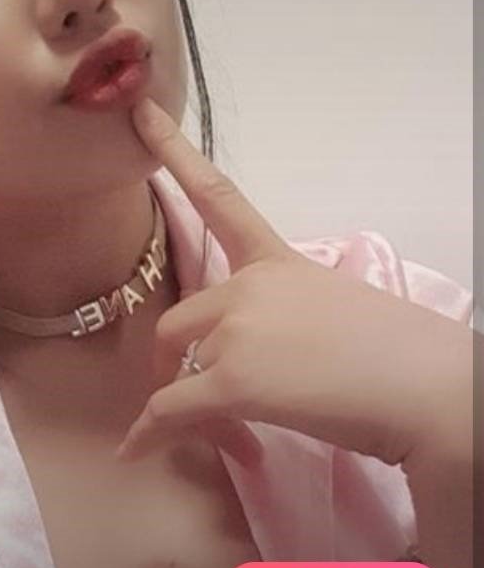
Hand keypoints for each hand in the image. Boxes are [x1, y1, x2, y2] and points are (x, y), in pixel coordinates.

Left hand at [116, 97, 470, 467]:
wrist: (433, 391)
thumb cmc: (403, 354)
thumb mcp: (336, 315)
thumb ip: (288, 322)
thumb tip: (276, 359)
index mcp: (278, 263)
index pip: (219, 197)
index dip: (174, 153)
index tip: (139, 114)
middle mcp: (249, 287)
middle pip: (180, 321)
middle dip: (177, 362)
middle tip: (195, 400)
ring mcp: (236, 329)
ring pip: (178, 369)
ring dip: (188, 406)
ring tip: (233, 439)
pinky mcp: (231, 379)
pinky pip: (169, 411)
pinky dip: (149, 435)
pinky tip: (134, 453)